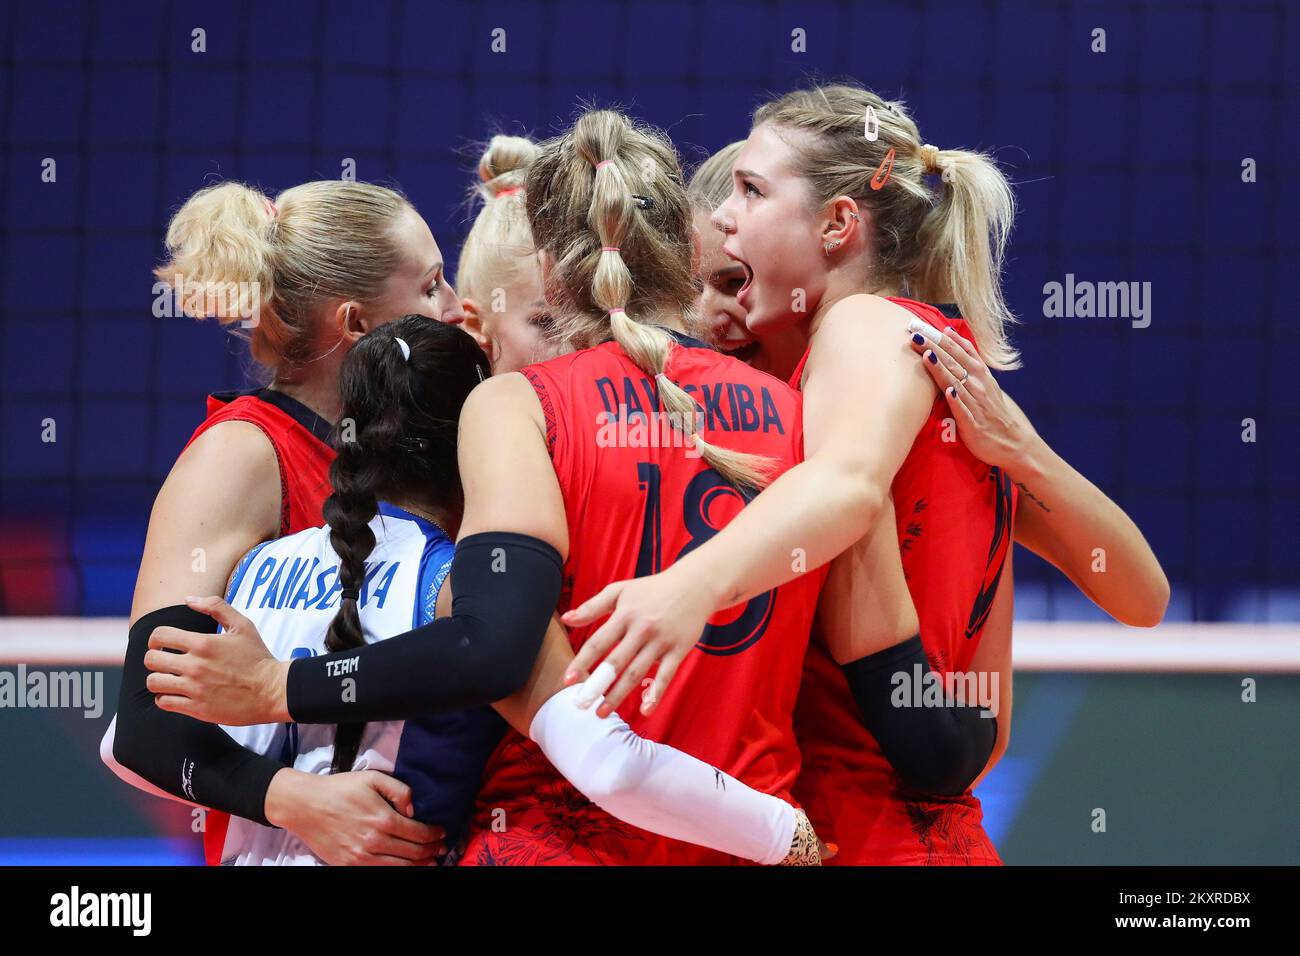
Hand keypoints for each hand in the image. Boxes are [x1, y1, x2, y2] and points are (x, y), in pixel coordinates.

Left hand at [145, 595, 288, 724]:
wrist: (272, 691)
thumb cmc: (258, 657)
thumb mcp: (243, 626)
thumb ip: (216, 607)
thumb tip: (188, 599)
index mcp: (203, 643)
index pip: (159, 635)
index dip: (157, 638)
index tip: (164, 643)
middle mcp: (195, 666)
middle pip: (151, 659)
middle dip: (155, 657)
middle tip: (166, 661)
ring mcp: (194, 688)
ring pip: (153, 682)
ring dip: (158, 679)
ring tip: (169, 678)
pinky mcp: (197, 708)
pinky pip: (164, 702)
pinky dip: (165, 697)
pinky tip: (176, 693)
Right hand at [265, 769, 445, 865]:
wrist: (305, 806)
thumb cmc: (340, 789)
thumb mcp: (372, 778)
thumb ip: (399, 790)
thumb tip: (414, 809)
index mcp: (382, 818)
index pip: (419, 833)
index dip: (435, 834)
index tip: (442, 832)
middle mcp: (374, 841)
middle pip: (414, 853)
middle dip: (432, 851)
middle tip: (441, 848)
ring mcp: (360, 857)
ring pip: (400, 867)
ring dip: (419, 865)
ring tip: (430, 861)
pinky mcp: (348, 866)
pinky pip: (379, 873)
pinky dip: (397, 871)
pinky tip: (405, 866)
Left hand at [561, 565, 719, 717]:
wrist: (694, 585)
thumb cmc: (652, 589)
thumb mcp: (620, 591)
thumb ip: (592, 606)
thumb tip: (566, 618)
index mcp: (624, 615)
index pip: (598, 642)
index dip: (582, 662)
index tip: (567, 681)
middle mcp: (641, 629)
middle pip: (616, 662)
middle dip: (597, 685)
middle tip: (581, 705)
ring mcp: (661, 641)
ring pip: (637, 672)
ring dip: (618, 695)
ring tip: (601, 712)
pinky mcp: (678, 650)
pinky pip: (666, 676)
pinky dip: (656, 694)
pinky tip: (646, 709)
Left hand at [906, 317, 1038, 471]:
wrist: (1013, 443)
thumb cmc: (993, 413)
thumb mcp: (986, 384)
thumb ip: (970, 365)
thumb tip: (953, 343)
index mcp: (981, 375)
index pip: (962, 352)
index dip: (945, 339)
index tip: (928, 327)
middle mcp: (979, 386)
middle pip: (954, 362)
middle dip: (935, 347)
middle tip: (916, 334)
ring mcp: (976, 404)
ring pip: (956, 382)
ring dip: (941, 368)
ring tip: (927, 354)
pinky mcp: (973, 424)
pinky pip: (963, 410)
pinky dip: (956, 400)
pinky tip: (948, 391)